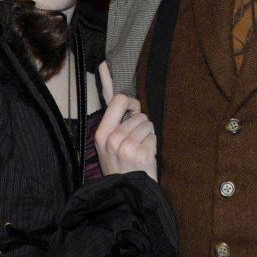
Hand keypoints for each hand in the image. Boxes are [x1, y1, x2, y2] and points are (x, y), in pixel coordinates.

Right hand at [94, 62, 157, 181]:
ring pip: (148, 124)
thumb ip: (111, 107)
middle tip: (134, 139)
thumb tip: (104, 65)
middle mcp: (113, 138)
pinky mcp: (142, 154)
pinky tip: (144, 156)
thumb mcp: (107, 138)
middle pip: (138, 113)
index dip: (130, 101)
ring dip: (147, 135)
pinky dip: (152, 145)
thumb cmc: (118, 161)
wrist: (125, 191)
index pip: (118, 99)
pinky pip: (154, 137)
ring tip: (138, 150)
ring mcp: (127, 147)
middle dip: (140, 123)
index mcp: (101, 132)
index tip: (133, 108)